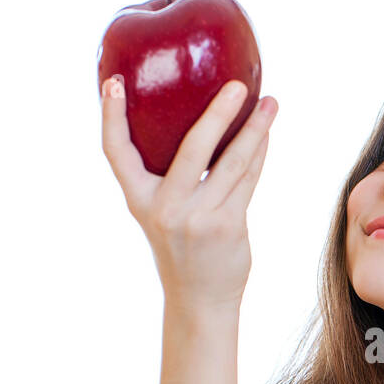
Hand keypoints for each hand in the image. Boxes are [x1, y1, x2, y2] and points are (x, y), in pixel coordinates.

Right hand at [100, 76, 277, 309]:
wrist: (200, 300)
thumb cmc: (181, 248)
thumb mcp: (161, 213)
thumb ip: (169, 177)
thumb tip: (198, 124)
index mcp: (139, 200)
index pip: (116, 152)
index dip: (111, 117)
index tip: (114, 82)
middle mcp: (166, 207)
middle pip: (192, 147)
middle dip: (218, 112)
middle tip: (238, 85)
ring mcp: (198, 217)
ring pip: (233, 162)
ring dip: (256, 129)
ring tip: (272, 103)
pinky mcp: (229, 226)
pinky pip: (248, 180)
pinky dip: (260, 154)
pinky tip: (267, 134)